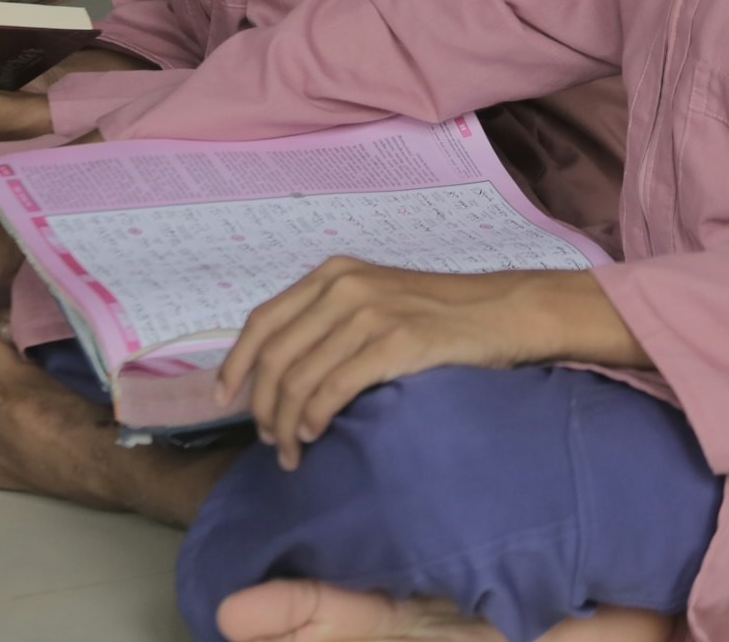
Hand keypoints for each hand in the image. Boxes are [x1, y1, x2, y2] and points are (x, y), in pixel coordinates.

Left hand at [217, 261, 644, 470]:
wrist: (503, 311)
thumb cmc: (439, 315)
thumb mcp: (376, 299)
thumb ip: (330, 320)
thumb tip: (282, 369)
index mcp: (333, 274)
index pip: (262, 321)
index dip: (237, 365)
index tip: (225, 400)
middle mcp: (344, 287)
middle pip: (276, 357)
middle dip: (263, 408)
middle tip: (270, 443)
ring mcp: (370, 312)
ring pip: (300, 379)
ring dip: (286, 425)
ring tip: (292, 454)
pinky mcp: (396, 341)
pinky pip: (334, 389)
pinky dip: (315, 418)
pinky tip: (315, 435)